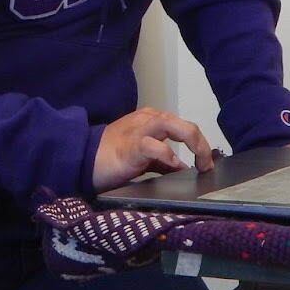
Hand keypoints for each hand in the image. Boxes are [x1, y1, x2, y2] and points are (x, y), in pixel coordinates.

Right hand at [92, 107, 214, 192]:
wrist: (82, 158)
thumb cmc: (112, 156)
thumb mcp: (144, 158)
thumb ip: (164, 162)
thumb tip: (185, 169)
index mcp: (152, 121)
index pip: (184, 127)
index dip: (200, 146)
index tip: (206, 164)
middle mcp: (147, 120)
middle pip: (184, 124)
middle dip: (201, 144)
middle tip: (207, 165)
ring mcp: (138, 130)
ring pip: (172, 125)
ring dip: (192, 144)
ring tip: (200, 164)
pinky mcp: (130, 145)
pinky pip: (154, 145)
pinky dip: (167, 155)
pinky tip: (174, 167)